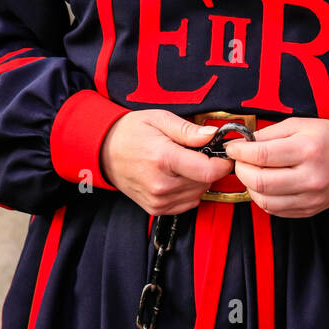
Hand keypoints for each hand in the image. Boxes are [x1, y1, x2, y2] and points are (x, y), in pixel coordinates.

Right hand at [99, 110, 233, 214]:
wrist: (104, 151)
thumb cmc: (131, 132)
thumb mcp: (159, 119)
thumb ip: (188, 130)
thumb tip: (212, 135)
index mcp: (163, 159)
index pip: (207, 171)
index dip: (222, 163)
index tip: (225, 154)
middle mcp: (161, 184)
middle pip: (205, 182)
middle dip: (208, 167)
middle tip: (196, 152)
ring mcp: (157, 200)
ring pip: (198, 194)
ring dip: (198, 180)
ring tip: (183, 162)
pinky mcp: (156, 209)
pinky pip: (187, 203)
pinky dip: (189, 191)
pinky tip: (178, 176)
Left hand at [223, 117, 328, 217]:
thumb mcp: (300, 124)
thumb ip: (270, 133)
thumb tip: (243, 143)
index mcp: (308, 149)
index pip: (262, 155)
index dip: (240, 151)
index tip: (232, 148)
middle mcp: (311, 176)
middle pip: (261, 181)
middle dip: (241, 170)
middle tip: (238, 161)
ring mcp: (311, 197)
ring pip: (265, 200)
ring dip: (250, 186)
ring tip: (251, 173)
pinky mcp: (310, 210)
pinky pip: (276, 210)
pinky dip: (263, 198)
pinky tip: (264, 185)